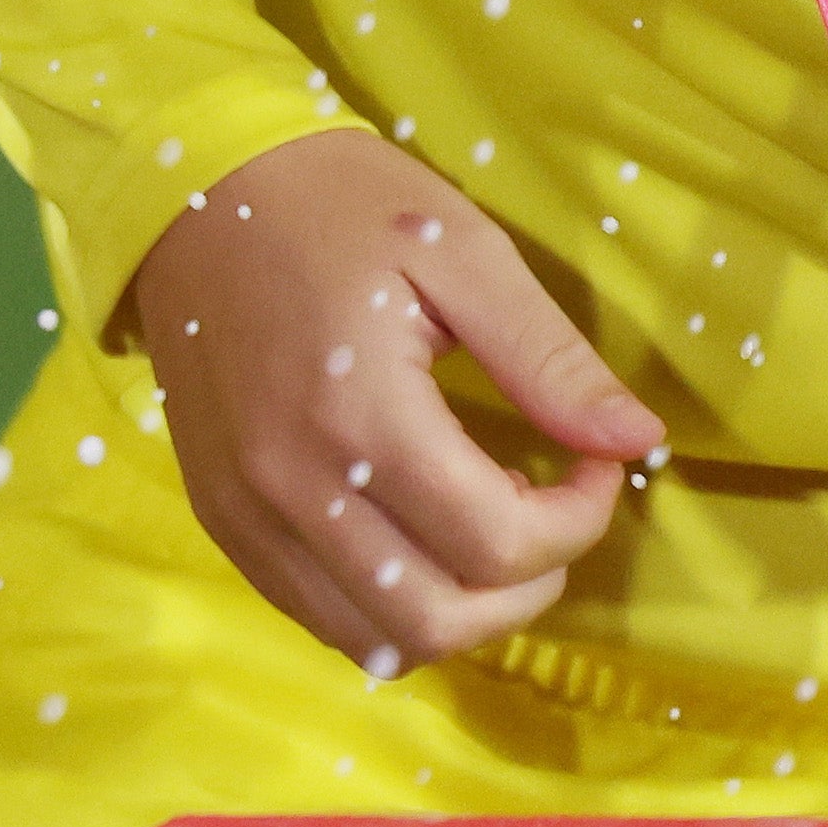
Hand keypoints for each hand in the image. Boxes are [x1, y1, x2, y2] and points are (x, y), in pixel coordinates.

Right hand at [123, 126, 662, 673]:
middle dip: (527, 587)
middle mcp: (291, 484)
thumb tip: (637, 440)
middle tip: (549, 513)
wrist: (190, 188)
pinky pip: (317, 614)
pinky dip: (388, 606)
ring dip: (460, 611)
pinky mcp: (221, 516)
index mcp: (357, 413)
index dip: (579, 521)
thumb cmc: (336, 204)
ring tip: (484, 530)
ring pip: (378, 638)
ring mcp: (247, 510)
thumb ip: (548, 357)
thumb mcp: (461, 251)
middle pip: (439, 618)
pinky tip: (416, 536)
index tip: (595, 461)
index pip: (497, 544)